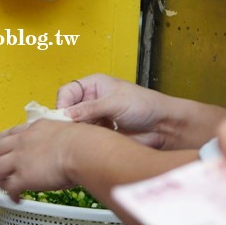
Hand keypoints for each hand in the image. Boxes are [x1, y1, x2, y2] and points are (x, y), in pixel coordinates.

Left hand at [0, 120, 80, 200]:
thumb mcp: (62, 131)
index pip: (5, 135)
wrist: (82, 151)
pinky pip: (8, 188)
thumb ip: (54, 139)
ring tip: (3, 187)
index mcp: (30, 130)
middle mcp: (20, 142)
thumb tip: (60, 148)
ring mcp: (19, 159)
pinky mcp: (23, 177)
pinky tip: (16, 199)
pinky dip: (10, 195)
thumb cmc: (83, 142)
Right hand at [57, 74, 173, 147]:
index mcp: (94, 84)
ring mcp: (95, 116)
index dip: (63, 104)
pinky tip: (94, 140)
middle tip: (75, 128)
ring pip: (74, 124)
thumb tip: (67, 115)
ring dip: (78, 130)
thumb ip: (90, 108)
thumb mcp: (115, 102)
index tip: (64, 117)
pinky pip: (84, 136)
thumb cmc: (145, 105)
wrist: (162, 126)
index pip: (67, 92)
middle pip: (67, 109)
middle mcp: (91, 99)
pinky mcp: (100, 132)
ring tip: (88, 134)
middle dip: (69, 119)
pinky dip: (86, 139)